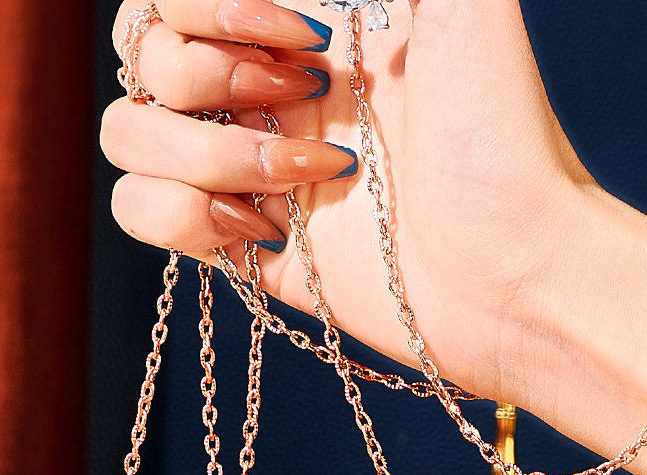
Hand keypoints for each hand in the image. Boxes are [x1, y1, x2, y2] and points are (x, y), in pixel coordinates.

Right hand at [102, 0, 598, 400]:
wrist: (518, 276)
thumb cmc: (508, 140)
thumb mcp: (468, 6)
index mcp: (302, 28)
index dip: (205, 7)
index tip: (303, 37)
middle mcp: (263, 94)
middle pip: (140, 61)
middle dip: (205, 81)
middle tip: (305, 106)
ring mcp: (248, 172)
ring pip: (128, 139)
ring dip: (199, 159)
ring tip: (297, 186)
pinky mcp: (246, 250)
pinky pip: (145, 216)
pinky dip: (180, 219)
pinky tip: (261, 229)